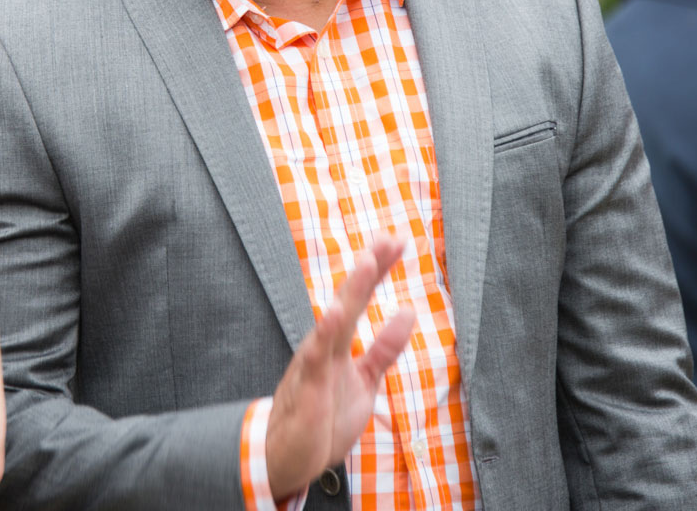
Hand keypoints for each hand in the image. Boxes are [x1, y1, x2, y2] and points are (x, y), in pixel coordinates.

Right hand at [265, 235, 415, 499]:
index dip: (379, 271)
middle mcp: (325, 344)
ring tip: (367, 262)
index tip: (398, 241)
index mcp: (339, 342)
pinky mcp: (306, 386)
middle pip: (349, 299)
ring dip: (350, 291)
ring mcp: (314, 362)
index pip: (361, 299)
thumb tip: (407, 311)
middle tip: (388, 238)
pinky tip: (334, 312)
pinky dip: (324, 333)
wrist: (289, 458)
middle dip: (369, 269)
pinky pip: (315, 357)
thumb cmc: (323, 418)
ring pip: (334, 320)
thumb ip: (383, 349)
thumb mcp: (364, 382)